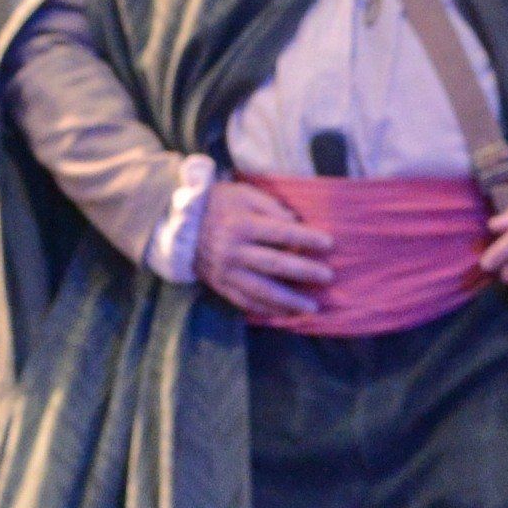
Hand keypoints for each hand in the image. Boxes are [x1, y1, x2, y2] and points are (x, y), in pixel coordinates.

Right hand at [194, 180, 333, 320]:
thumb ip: (271, 207)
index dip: (307, 238)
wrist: (177, 223)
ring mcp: (226, 272)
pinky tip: (287, 314)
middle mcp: (233, 251)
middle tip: (328, 276)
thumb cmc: (218, 204)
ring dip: (289, 301)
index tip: (329, 243)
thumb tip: (296, 223)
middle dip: (304, 272)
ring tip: (312, 307)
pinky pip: (245, 302)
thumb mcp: (243, 194)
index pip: (281, 234)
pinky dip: (267, 310)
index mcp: (241, 225)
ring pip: (261, 290)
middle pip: (274, 265)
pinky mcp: (220, 285)